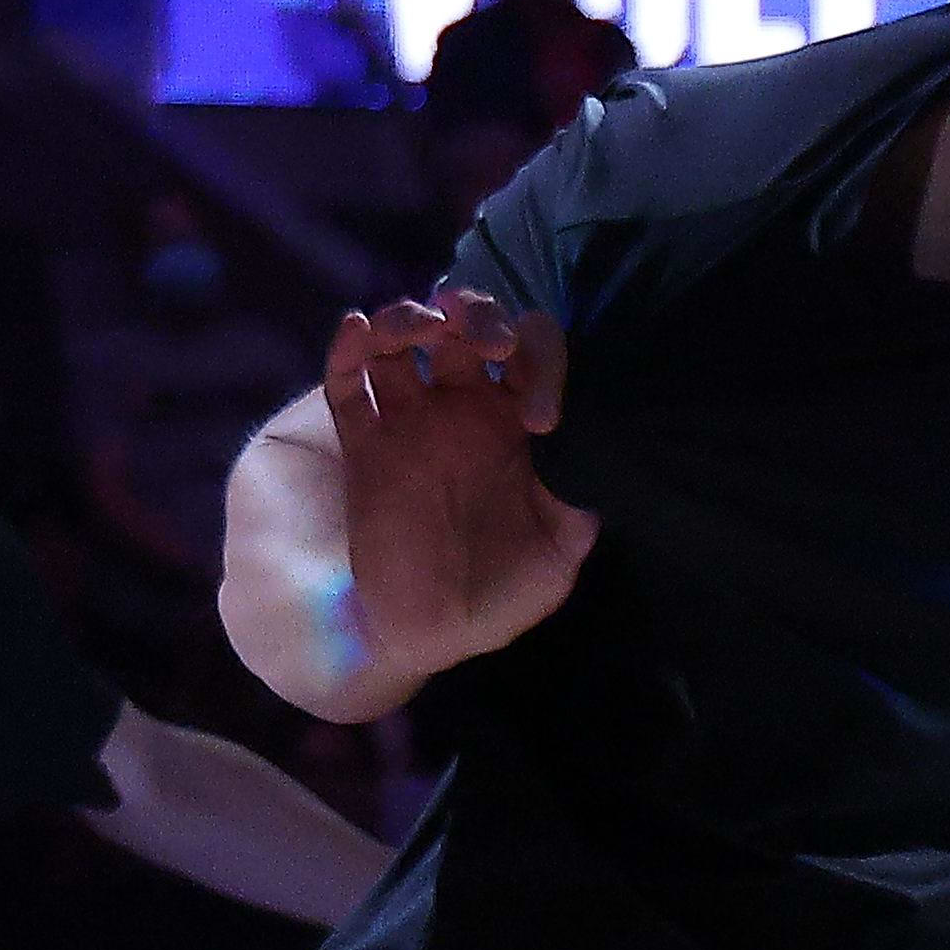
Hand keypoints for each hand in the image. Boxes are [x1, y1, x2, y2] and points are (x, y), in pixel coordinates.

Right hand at [315, 288, 597, 679]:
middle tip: (487, 342)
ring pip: (402, 343)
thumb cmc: (502, 594)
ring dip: (409, 318)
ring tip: (424, 327)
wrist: (432, 634)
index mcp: (517, 428)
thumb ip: (577, 504)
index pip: (535, 357)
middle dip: (477, 315)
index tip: (542, 421)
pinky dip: (347, 349)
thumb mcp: (558, 554)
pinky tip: (357, 329)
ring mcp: (411, 425)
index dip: (543, 366)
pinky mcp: (364, 448)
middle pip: (468, 330)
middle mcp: (465, 413)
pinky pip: (347, 386)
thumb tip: (601, 462)